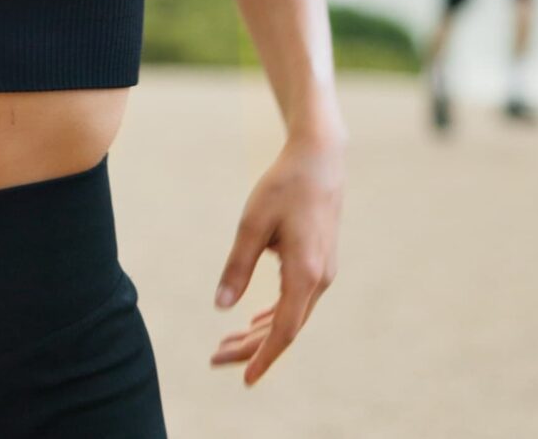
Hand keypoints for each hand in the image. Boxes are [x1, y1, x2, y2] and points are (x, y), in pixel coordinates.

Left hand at [210, 139, 343, 385]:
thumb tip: (221, 307)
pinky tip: (254, 321)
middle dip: (251, 348)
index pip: (284, 330)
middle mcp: (319, 279)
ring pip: (291, 316)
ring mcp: (322, 272)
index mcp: (304, 273)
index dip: (263, 357)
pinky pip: (296, 301)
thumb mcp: (253, 224)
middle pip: (286, 328)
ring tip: (226, 344)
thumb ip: (238, 266)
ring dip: (260, 333)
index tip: (244, 379)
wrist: (319, 159)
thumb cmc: (284, 186)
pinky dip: (274, 315)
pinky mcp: (318, 263)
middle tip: (215, 358)